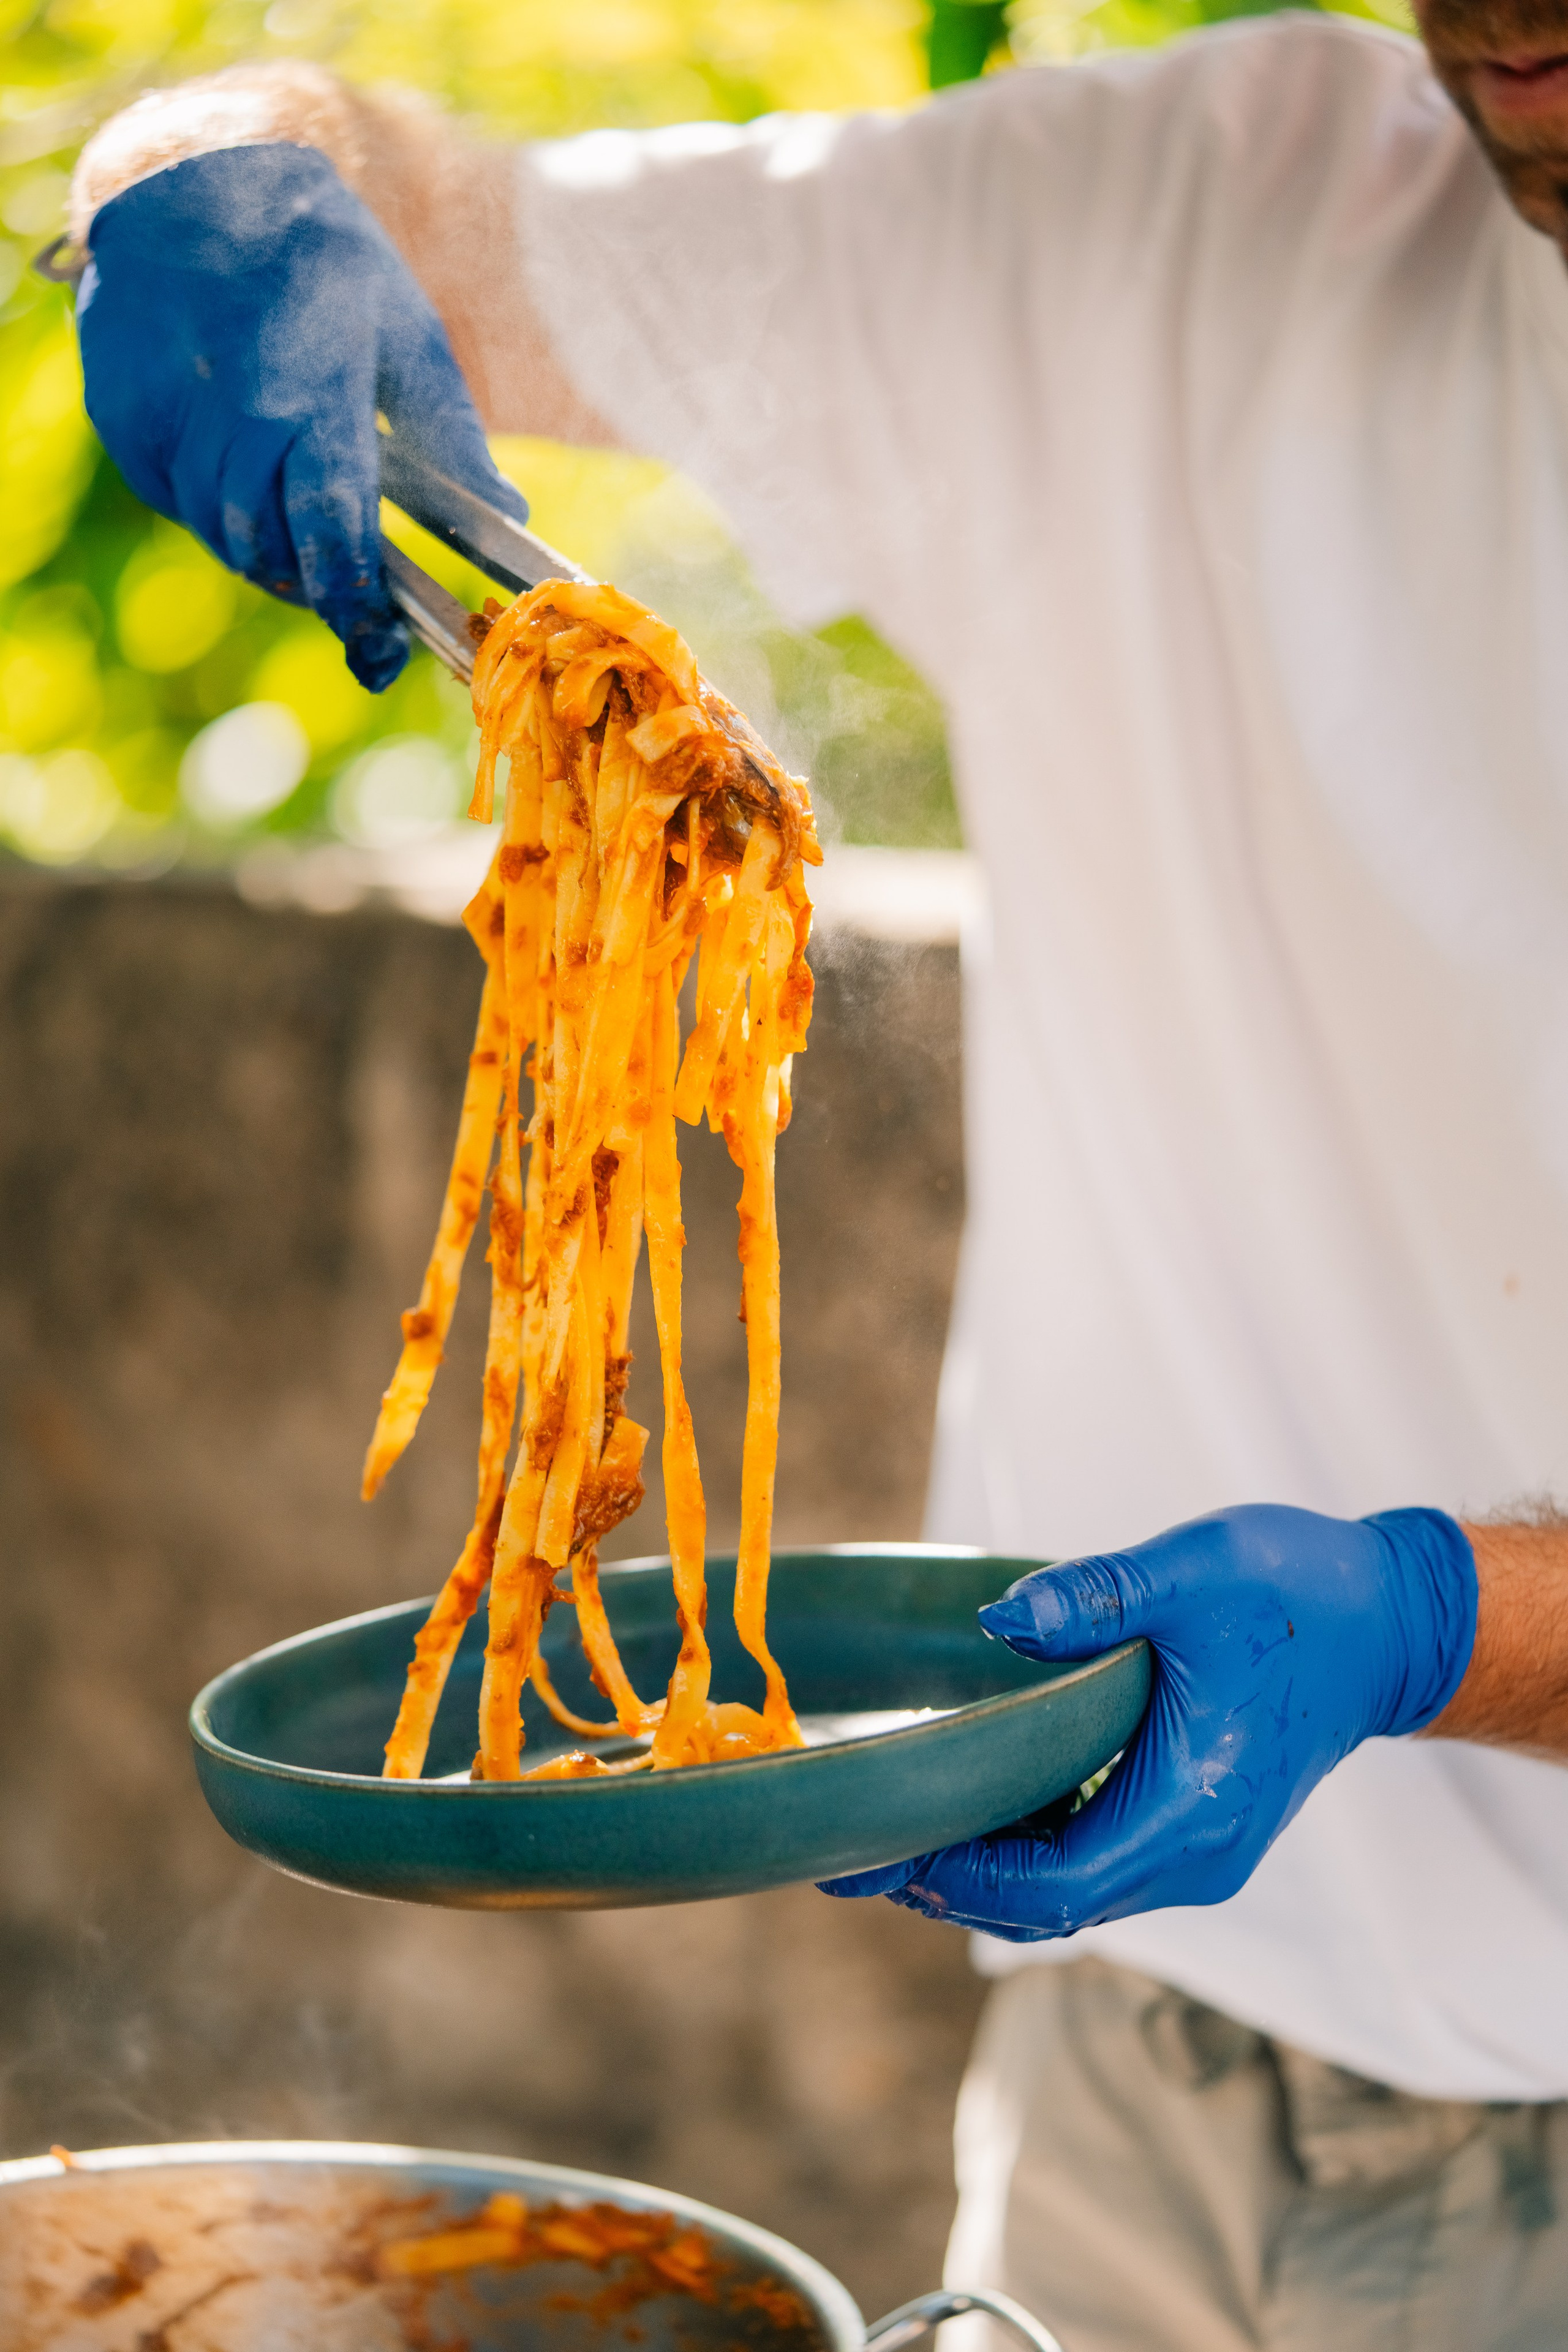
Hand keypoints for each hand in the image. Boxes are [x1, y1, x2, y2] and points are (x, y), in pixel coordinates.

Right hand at [76, 143, 527, 689]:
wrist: (194, 181)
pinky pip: (175, 501)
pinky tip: (242, 463)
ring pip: (220, 535)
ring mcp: (165, 420)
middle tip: (352, 587)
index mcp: (309, 400)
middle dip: (313, 583)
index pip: (327, 532)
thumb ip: (454, 437)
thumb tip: (512, 515)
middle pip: (269, 551)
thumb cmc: (322, 260)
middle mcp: (229, 417)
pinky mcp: (124, 421)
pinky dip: (214, 507)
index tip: (376, 640)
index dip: (351, 600)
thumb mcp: (407, 334)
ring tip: (298, 506)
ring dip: (266, 547)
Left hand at [821, 1504, 1476, 1939]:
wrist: (1387, 1625)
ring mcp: (1197, 1850)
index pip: (1052, 1885)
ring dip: (981, 1872)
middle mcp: (1194, 1855)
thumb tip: (996, 1619)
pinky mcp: (1195, 1828)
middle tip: (844, 1853)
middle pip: (1048, 1906)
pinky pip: (1093, 1862)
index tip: (869, 1854)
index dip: (956, 1879)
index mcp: (1191, 1811)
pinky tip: (968, 1806)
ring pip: (1068, 1892)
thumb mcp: (1193, 1572)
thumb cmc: (1297, 1593)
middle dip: (945, 1884)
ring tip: (886, 1833)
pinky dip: (1025, 1849)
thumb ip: (1094, 1596)